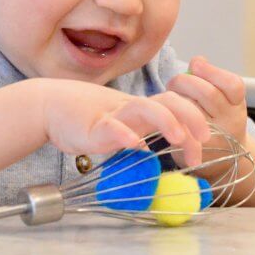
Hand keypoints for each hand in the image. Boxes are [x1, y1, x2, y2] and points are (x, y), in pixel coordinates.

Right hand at [39, 79, 210, 166]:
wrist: (50, 106)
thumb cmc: (86, 118)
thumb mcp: (120, 126)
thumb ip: (140, 134)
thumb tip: (159, 153)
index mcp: (141, 109)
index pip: (176, 107)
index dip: (195, 122)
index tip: (204, 146)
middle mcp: (131, 108)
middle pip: (169, 102)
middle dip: (192, 118)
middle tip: (203, 142)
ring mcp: (113, 115)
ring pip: (145, 108)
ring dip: (166, 121)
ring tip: (178, 138)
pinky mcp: (93, 127)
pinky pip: (111, 128)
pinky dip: (124, 135)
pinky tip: (134, 144)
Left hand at [166, 56, 247, 145]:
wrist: (222, 160)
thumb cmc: (218, 120)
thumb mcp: (223, 99)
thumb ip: (210, 79)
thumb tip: (198, 60)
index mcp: (238, 105)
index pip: (232, 84)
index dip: (212, 71)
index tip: (196, 64)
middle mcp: (230, 122)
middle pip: (208, 94)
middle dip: (187, 81)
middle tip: (175, 81)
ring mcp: (214, 137)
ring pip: (192, 109)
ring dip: (176, 96)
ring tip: (170, 95)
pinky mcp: (195, 149)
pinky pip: (180, 125)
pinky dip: (171, 114)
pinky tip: (167, 110)